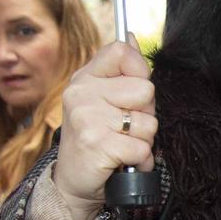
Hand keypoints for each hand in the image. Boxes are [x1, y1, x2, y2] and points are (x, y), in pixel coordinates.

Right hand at [51, 42, 156, 205]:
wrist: (72, 183)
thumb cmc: (95, 138)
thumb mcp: (102, 99)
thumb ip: (120, 71)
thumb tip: (130, 36)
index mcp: (84, 78)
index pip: (122, 52)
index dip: (139, 72)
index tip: (131, 93)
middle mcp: (82, 94)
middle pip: (145, 90)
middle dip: (145, 114)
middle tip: (124, 127)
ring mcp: (88, 119)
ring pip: (148, 123)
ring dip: (143, 140)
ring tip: (121, 145)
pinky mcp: (98, 145)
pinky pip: (143, 148)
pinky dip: (139, 161)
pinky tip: (121, 161)